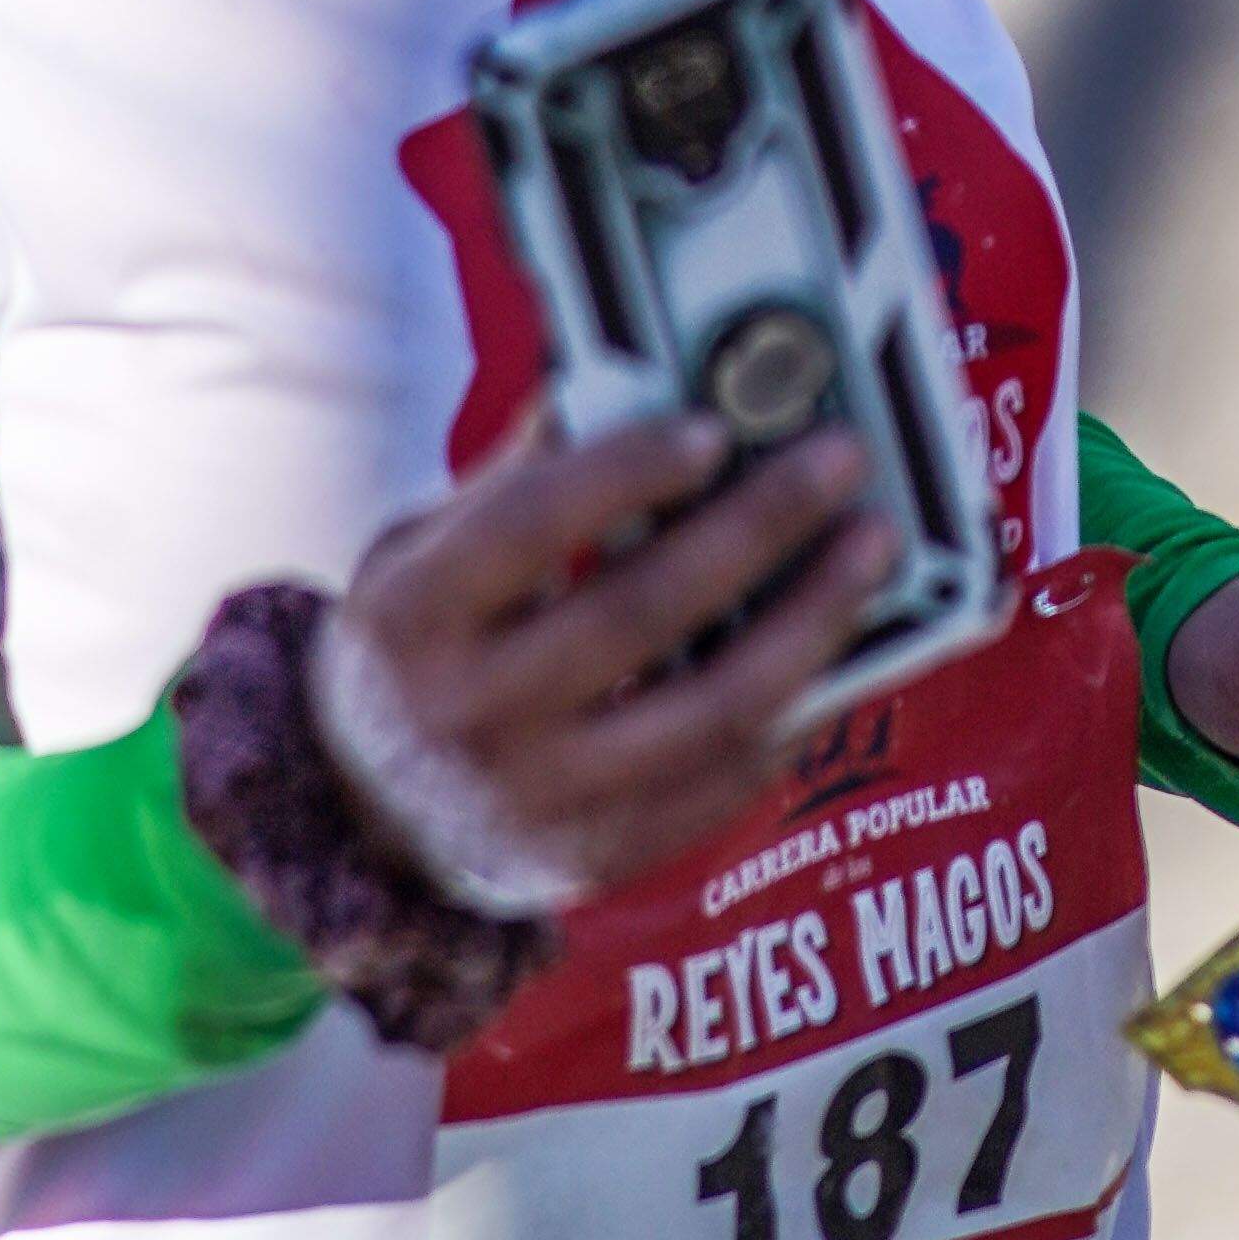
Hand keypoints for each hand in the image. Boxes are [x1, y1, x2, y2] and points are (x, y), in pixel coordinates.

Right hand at [313, 410, 901, 915]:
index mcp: (415, 615)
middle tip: (840, 459)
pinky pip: (721, 785)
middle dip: (755, 528)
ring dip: (808, 623)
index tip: (716, 427)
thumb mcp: (417, 552)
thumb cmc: (413, 649)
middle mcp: (472, 715)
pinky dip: (790, 712)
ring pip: (706, 711)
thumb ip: (511, 479)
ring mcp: (542, 800)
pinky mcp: (601, 859)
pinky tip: (835, 648)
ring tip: (869, 550)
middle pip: (638, 614)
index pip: (529, 529)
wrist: (369, 818)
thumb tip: (618, 381)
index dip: (625, 473)